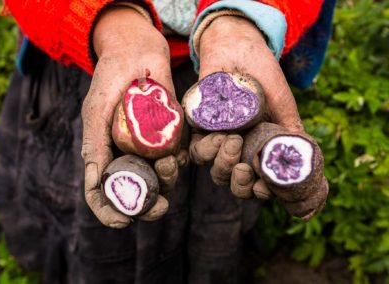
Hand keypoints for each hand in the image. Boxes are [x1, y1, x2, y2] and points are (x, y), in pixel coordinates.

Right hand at [81, 7, 178, 227]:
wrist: (138, 50)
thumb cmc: (112, 76)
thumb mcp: (97, 109)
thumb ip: (94, 144)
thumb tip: (95, 183)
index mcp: (104, 151)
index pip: (103, 192)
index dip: (110, 213)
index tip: (124, 223)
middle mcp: (127, 153)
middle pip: (136, 192)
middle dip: (148, 205)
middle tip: (161, 207)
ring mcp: (149, 146)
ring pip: (160, 178)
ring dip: (167, 181)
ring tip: (170, 163)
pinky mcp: (170, 135)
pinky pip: (178, 157)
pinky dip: (180, 162)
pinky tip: (180, 153)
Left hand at [191, 15, 302, 187]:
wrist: (239, 48)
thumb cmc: (263, 76)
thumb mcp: (282, 106)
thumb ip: (291, 135)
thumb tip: (304, 165)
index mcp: (257, 149)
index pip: (257, 182)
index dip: (260, 192)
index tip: (264, 188)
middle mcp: (236, 149)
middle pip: (232, 182)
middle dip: (238, 184)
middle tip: (244, 169)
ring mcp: (216, 139)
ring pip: (214, 170)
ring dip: (223, 164)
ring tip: (232, 141)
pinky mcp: (198, 128)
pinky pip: (197, 149)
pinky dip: (207, 148)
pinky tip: (220, 134)